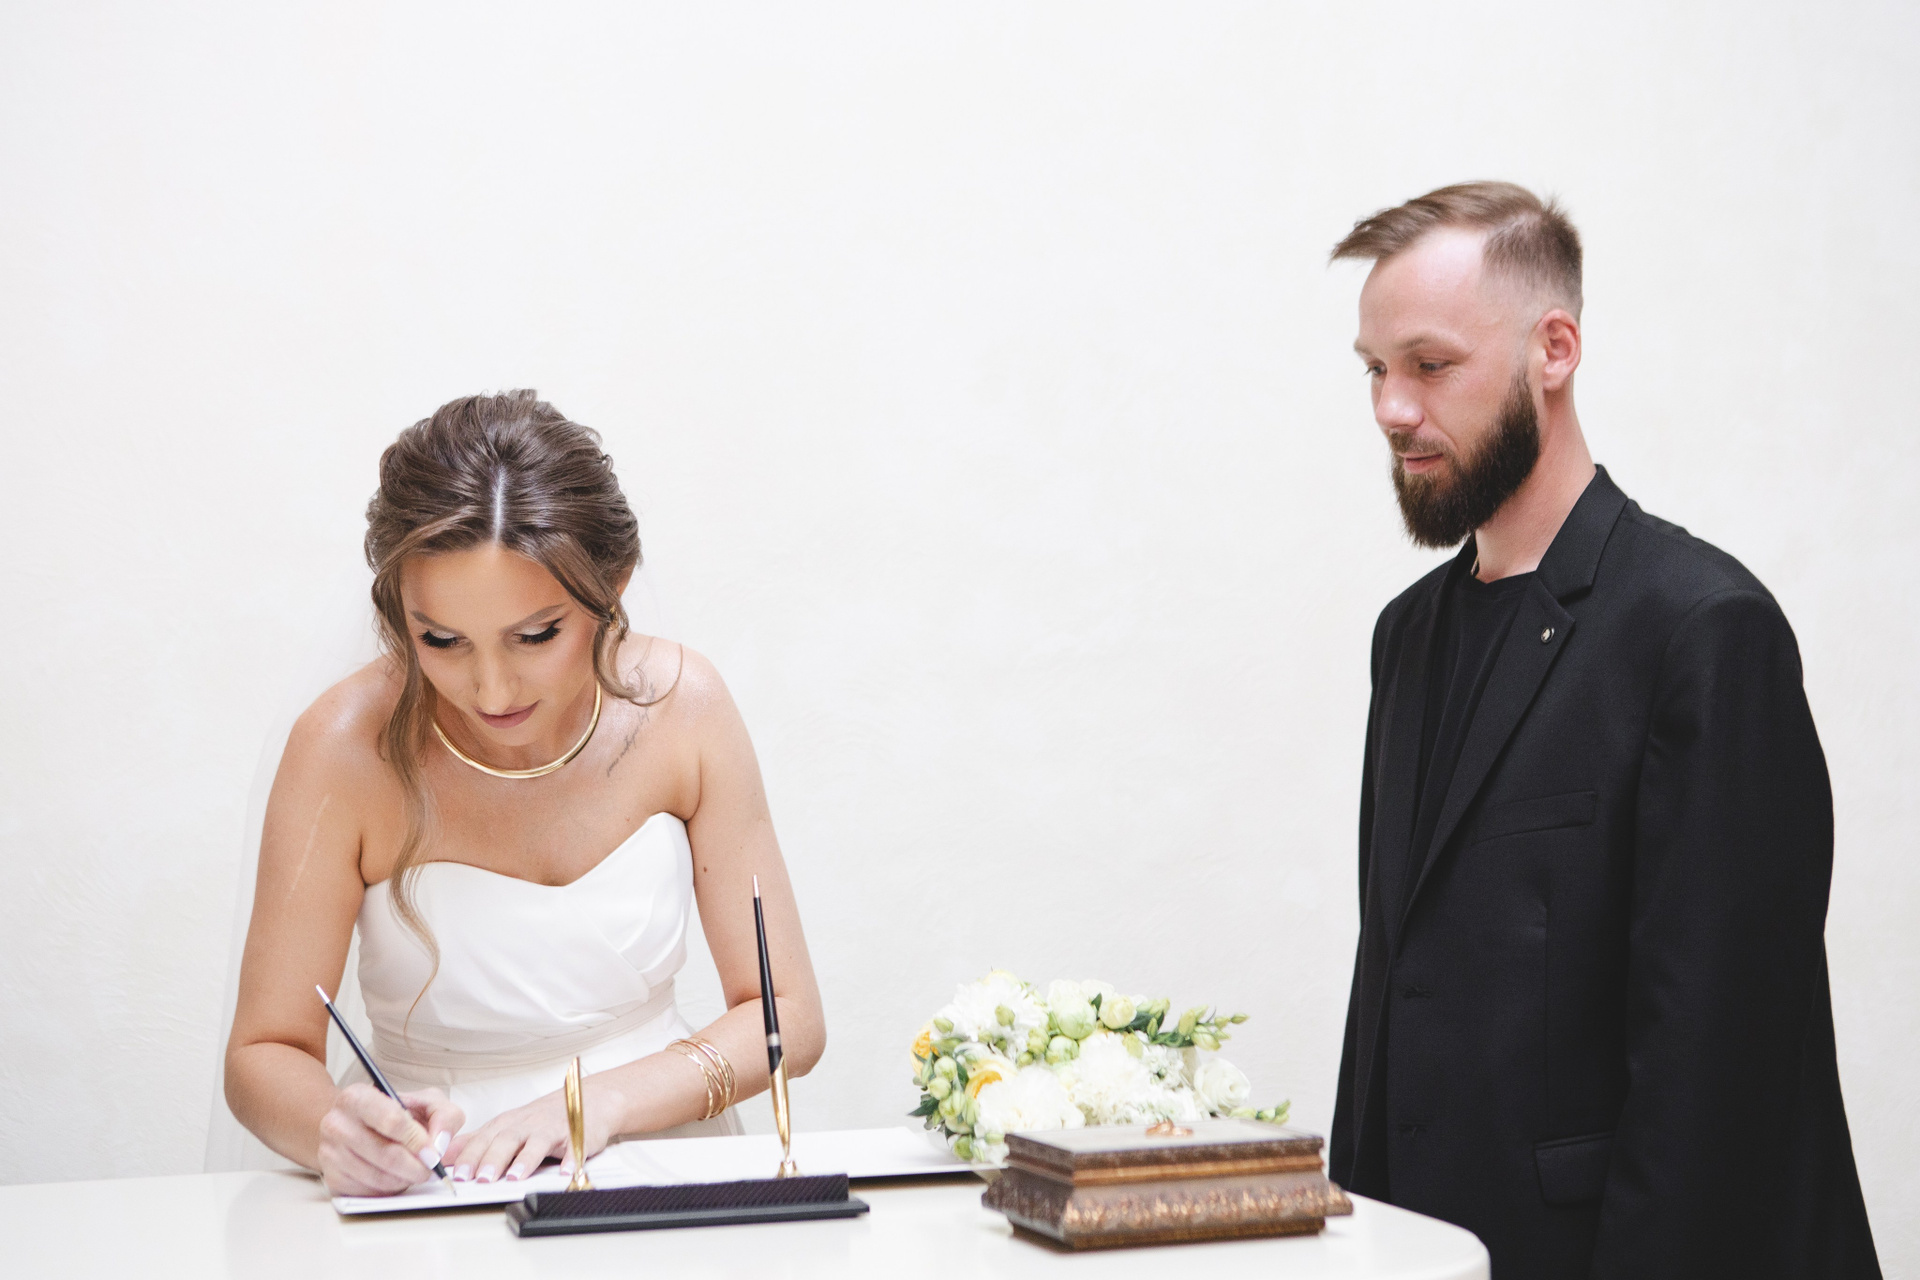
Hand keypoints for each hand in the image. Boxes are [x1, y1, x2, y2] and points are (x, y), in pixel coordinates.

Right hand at [316, 1084, 462, 1196]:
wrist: (358, 1127)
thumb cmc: (395, 1113)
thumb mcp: (425, 1102)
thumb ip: (443, 1115)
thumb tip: (439, 1145)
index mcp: (357, 1097)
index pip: (391, 1120)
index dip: (417, 1140)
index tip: (432, 1152)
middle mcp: (336, 1123)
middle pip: (385, 1153)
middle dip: (415, 1166)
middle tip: (430, 1169)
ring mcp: (329, 1152)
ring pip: (377, 1177)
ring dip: (404, 1179)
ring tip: (415, 1172)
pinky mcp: (332, 1178)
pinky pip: (366, 1192)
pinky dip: (388, 1189)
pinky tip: (396, 1178)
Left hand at [445, 1077, 623, 1183]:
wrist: (586, 1100)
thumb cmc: (540, 1119)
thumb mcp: (505, 1127)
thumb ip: (474, 1142)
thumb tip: (441, 1155)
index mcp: (508, 1125)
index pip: (484, 1139)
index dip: (471, 1156)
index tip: (457, 1174)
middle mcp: (528, 1125)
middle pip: (507, 1140)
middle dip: (493, 1158)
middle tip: (481, 1179)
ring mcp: (553, 1129)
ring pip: (537, 1142)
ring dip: (525, 1160)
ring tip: (513, 1177)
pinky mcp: (578, 1136)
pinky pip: (575, 1148)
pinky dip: (571, 1159)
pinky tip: (565, 1172)